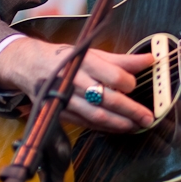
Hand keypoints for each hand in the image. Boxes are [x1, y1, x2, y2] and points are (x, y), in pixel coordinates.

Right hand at [0, 37, 154, 132]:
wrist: (31, 66)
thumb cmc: (67, 58)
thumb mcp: (93, 53)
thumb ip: (123, 60)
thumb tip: (150, 59)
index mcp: (84, 62)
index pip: (112, 75)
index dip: (127, 82)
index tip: (135, 85)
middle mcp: (75, 82)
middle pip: (107, 99)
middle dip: (130, 110)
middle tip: (148, 117)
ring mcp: (67, 100)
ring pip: (96, 116)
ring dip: (119, 123)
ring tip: (136, 126)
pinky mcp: (62, 113)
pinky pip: (87, 124)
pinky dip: (105, 128)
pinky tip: (118, 128)